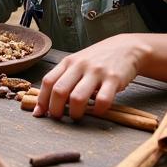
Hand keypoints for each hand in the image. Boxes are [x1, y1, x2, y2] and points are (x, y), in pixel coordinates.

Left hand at [33, 34, 151, 120]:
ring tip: (77, 116)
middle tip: (59, 118)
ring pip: (77, 98)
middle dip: (55, 110)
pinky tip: (98, 110)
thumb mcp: (77, 63)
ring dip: (74, 113)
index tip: (40, 113)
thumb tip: (45, 104)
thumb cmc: (98, 60)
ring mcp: (97, 72)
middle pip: (59, 91)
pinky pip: (102, 100)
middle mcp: (80, 65)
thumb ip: (63, 78)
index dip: (42, 100)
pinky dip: (98, 110)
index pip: (48, 82)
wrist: (127, 48)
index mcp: (68, 62)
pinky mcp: (114, 79)